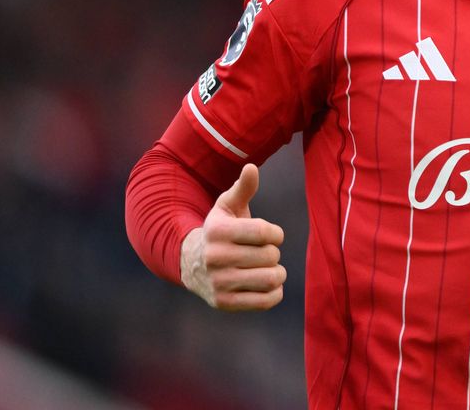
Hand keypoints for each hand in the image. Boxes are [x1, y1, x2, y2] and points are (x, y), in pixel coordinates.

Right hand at [180, 163, 286, 310]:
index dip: (275, 233)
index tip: (271, 235)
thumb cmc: (220, 230)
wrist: (191, 263)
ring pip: (271, 279)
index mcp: (217, 231)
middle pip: (270, 255)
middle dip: (273, 252)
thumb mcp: (227, 206)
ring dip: (277, 273)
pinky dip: (275, 293)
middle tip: (262, 252)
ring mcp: (218, 283)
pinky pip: (267, 301)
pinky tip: (266, 284)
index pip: (264, 232)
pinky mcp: (224, 303)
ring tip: (268, 268)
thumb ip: (243, 188)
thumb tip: (252, 167)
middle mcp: (214, 258)